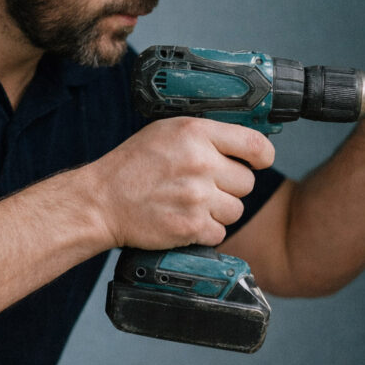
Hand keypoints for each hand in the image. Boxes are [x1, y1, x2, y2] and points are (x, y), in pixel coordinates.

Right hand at [87, 117, 274, 249]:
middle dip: (230, 187)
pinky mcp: (191, 225)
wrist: (102, 201)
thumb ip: (205, 135)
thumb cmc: (133, 165)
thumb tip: (243, 146)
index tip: (259, 161)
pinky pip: (220, 232)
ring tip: (192, 204)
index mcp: (196, 133)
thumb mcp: (167, 132)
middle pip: (247, 182)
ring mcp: (197, 196)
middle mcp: (200, 162)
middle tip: (204, 186)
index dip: (262, 156)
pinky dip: (205, 231)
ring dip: (219, 211)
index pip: (254, 144)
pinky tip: (185, 219)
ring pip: (236, 210)